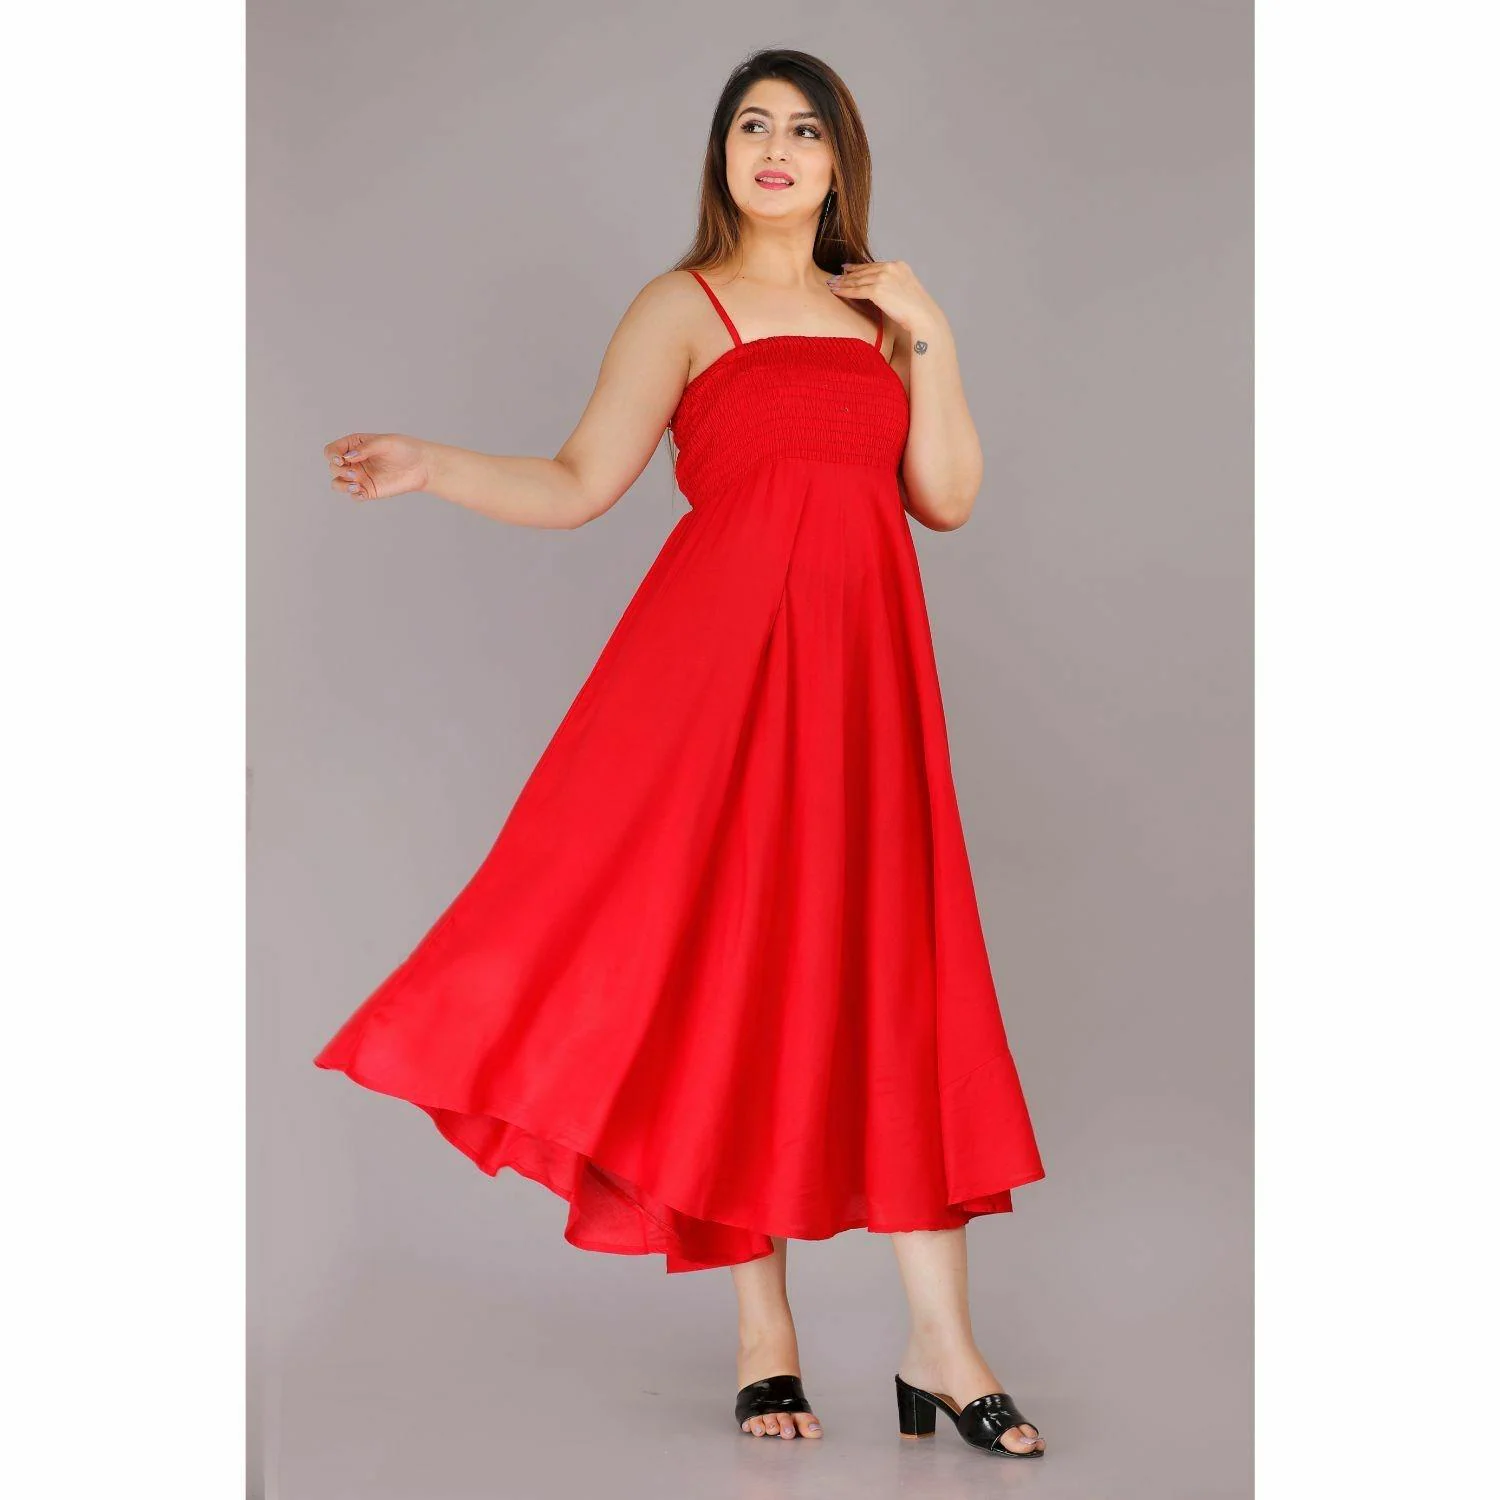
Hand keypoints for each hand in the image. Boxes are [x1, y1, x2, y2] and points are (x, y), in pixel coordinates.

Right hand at [324, 432, 430, 500]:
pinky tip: (362, 492)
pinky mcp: (368, 490)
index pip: (332, 451)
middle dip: (339, 471)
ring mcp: (360, 477)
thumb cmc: (404, 449)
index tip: (341, 460)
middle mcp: (354, 462)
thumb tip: (347, 457)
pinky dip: (354, 495)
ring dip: (342, 485)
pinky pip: (354, 496)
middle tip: (355, 473)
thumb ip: (365, 449)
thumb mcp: (384, 443)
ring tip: (356, 484)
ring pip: (338, 484)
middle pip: (333, 468)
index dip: (332, 456)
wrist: (422, 466)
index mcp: (354, 446)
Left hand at [826, 259, 945, 335]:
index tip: (847, 268)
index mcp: (899, 265)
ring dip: (842, 282)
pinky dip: (844, 290)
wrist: (923, 316)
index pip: (874, 266)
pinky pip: (856, 290)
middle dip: (848, 274)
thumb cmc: (917, 309)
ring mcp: (883, 278)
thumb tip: (883, 291)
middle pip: (864, 271)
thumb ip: (894, 285)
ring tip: (831, 283)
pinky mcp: (877, 290)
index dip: (859, 268)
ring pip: (857, 279)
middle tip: (835, 276)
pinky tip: (835, 291)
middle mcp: (890, 268)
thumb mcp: (907, 290)